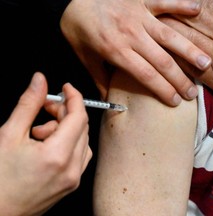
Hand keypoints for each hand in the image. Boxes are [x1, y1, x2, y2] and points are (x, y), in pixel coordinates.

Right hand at [0, 72, 91, 214]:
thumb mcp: (8, 135)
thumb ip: (29, 104)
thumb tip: (40, 80)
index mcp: (57, 156)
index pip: (78, 116)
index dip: (74, 97)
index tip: (65, 88)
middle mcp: (71, 169)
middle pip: (81, 127)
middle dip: (65, 111)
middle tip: (45, 107)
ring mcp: (73, 179)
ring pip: (82, 140)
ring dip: (66, 128)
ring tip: (39, 132)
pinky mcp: (71, 184)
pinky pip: (80, 155)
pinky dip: (69, 143)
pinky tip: (48, 144)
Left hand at [60, 0, 211, 105]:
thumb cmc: (78, 28)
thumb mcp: (84, 57)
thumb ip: (100, 79)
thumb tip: (108, 100)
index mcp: (116, 51)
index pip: (146, 75)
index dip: (163, 90)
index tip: (175, 102)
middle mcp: (132, 35)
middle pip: (162, 61)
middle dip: (179, 79)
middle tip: (193, 93)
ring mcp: (139, 16)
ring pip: (169, 35)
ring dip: (189, 50)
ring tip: (206, 63)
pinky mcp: (142, 0)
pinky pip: (165, 2)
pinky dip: (181, 5)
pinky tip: (198, 11)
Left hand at [160, 0, 212, 130]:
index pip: (204, 5)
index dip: (185, 2)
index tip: (172, 1)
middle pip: (189, 22)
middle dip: (169, 15)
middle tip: (151, 12)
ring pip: (185, 42)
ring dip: (165, 34)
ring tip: (149, 28)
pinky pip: (188, 66)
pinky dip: (173, 58)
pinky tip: (160, 53)